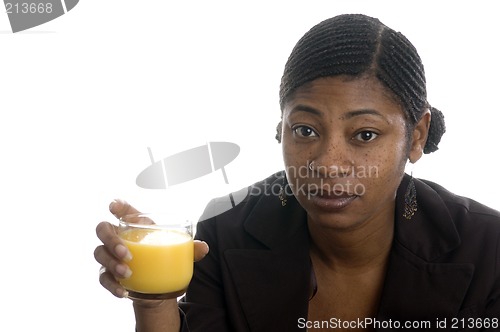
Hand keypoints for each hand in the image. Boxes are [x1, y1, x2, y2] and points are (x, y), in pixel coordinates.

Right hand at [94, 199, 209, 298]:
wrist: (158, 284)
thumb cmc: (165, 258)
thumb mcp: (178, 252)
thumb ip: (191, 249)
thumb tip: (204, 247)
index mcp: (137, 226)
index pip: (122, 210)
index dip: (117, 206)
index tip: (114, 206)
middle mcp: (119, 238)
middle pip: (103, 229)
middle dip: (111, 239)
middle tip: (126, 253)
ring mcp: (111, 256)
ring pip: (99, 253)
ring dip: (111, 262)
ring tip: (127, 272)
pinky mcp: (109, 275)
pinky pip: (103, 278)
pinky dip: (112, 284)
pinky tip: (123, 291)